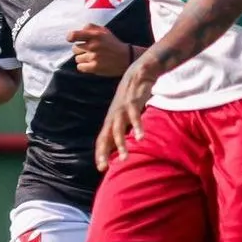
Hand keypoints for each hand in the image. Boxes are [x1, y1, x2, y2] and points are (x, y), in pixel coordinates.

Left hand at [69, 24, 133, 76]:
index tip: (71, 39)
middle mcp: (94, 45)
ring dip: (83, 58)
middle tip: (89, 50)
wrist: (126, 58)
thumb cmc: (113, 43)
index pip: (74, 35)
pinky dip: (84, 66)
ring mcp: (94, 57)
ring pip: (77, 58)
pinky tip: (91, 64)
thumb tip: (79, 29)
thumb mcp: (104, 31)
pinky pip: (80, 67)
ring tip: (92, 57)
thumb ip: (91, 27)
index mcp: (95, 35)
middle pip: (75, 48)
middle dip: (80, 49)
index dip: (71, 37)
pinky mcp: (95, 67)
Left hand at [94, 55, 158, 171]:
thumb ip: (123, 127)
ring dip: (120, 144)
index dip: (100, 153)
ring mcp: (122, 109)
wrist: (138, 73)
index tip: (101, 168)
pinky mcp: (133, 103)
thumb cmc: (131, 97)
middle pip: (105, 136)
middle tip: (103, 167)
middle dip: (104, 152)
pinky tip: (141, 137)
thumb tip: (122, 144)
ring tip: (124, 158)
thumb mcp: (125, 113)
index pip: (102, 139)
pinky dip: (137, 127)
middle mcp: (114, 116)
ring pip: (118, 129)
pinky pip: (135, 117)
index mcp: (111, 120)